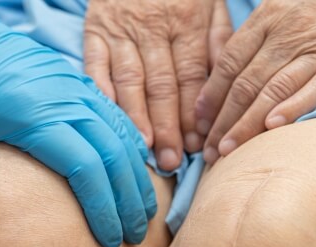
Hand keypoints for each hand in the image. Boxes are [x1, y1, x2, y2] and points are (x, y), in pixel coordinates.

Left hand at [0, 0, 155, 246]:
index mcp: (31, 117)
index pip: (86, 169)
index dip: (104, 208)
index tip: (111, 241)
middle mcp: (61, 98)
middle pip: (113, 153)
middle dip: (129, 198)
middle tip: (137, 237)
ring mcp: (70, 83)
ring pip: (120, 131)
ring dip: (135, 172)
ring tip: (144, 210)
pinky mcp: (70, 76)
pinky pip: (112, 113)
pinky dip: (128, 142)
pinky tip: (135, 167)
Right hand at [84, 0, 232, 167]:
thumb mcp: (210, 2)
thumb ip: (217, 41)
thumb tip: (221, 87)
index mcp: (186, 22)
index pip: (190, 78)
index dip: (193, 114)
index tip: (196, 144)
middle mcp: (153, 29)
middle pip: (161, 86)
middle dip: (167, 127)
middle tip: (170, 161)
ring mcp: (120, 31)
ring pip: (129, 81)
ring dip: (136, 118)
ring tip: (143, 148)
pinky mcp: (94, 31)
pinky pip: (95, 67)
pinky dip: (101, 94)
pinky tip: (108, 120)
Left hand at [195, 0, 315, 162]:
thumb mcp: (284, 6)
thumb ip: (256, 37)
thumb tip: (223, 72)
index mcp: (268, 19)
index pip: (229, 64)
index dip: (210, 97)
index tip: (197, 124)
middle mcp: (288, 35)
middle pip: (245, 84)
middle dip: (222, 121)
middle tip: (208, 151)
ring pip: (273, 90)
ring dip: (246, 124)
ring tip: (228, 150)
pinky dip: (294, 106)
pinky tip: (274, 127)